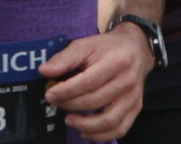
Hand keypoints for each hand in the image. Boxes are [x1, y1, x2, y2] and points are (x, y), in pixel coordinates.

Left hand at [40, 25, 152, 141]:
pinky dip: (102, 135)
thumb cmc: (106, 47)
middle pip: (96, 101)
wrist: (135, 50)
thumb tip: (44, 71)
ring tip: (68, 120)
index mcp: (116, 62)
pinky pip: (120, 128)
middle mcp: (128, 82)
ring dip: (85, 125)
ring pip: (110, 120)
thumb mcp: (85, 44)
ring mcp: (133, 98)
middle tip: (54, 102)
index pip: (88, 82)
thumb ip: (64, 58)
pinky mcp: (136, 108)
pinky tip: (85, 132)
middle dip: (70, 104)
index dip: (67, 91)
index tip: (49, 94)